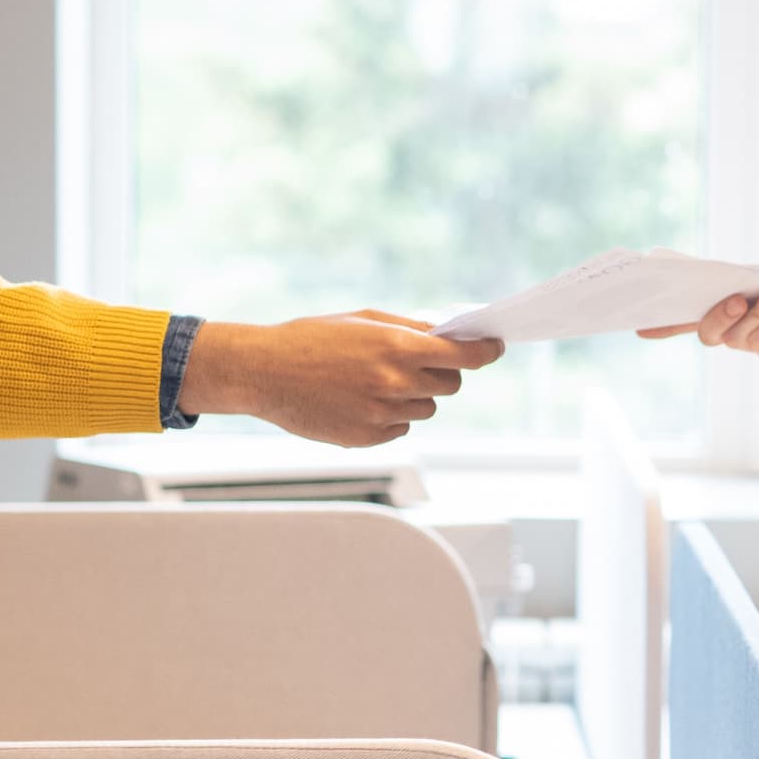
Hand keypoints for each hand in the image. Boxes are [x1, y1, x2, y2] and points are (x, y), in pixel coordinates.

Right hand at [178, 309, 502, 446]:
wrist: (263, 372)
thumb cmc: (310, 339)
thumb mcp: (361, 320)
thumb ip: (408, 328)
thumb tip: (446, 333)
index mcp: (397, 347)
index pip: (464, 355)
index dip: (485, 352)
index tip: (495, 348)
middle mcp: (395, 383)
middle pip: (450, 385)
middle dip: (443, 372)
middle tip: (419, 362)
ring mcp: (383, 414)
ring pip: (426, 409)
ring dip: (414, 396)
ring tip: (375, 381)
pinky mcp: (368, 438)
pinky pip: (401, 428)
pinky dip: (392, 417)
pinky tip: (360, 400)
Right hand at [652, 264, 758, 369]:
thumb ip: (733, 285)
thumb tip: (704, 294)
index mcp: (735, 297)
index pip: (694, 311)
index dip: (666, 321)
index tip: (639, 326)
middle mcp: (742, 322)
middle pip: (707, 331)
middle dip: (717, 315)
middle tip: (735, 300)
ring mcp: (758, 342)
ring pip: (735, 336)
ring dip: (757, 314)